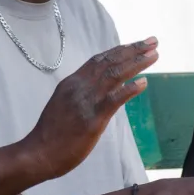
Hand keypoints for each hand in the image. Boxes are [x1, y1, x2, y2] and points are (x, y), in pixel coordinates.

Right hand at [23, 39, 157, 178]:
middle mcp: (79, 86)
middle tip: (153, 41)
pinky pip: (114, 99)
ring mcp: (86, 101)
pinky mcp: (92, 119)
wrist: (39, 153)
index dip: (119, 50)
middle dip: (133, 50)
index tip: (136, 44)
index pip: (99, 60)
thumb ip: (82, 94)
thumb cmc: (52, 134)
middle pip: (109, 61)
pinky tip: (143, 82)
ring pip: (114, 75)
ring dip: (136, 63)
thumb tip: (104, 88)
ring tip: (154, 55)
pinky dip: (130, 88)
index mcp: (72, 82)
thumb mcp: (64, 104)